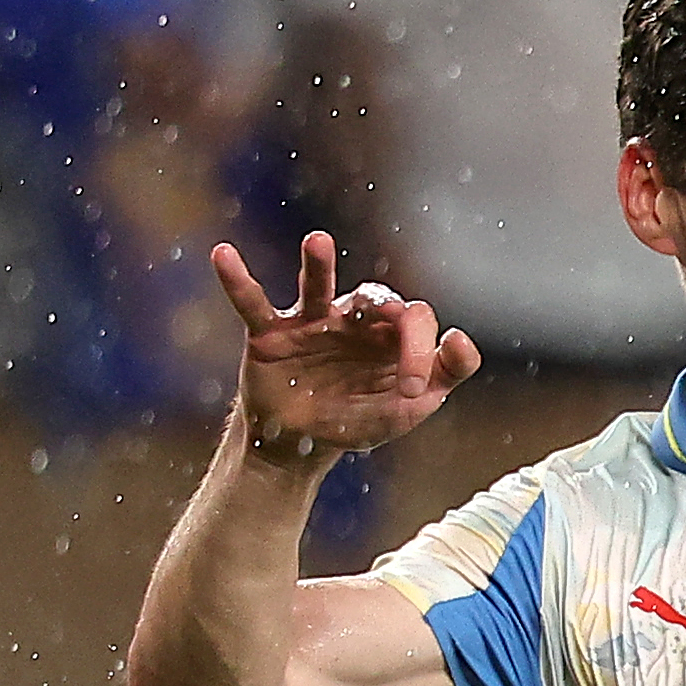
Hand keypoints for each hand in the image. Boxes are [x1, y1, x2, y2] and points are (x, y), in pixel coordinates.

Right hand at [208, 231, 478, 467]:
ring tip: (319, 241)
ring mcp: (311, 323)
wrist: (302, 444)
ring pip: (317, 286)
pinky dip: (237, 280)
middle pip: (377, 300)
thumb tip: (462, 340)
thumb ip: (442, 377)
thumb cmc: (359, 419)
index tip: (415, 389)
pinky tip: (223, 254)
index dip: (424, 350)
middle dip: (392, 316)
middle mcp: (354, 320)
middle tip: (395, 320)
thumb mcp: (408, 409)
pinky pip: (252, 302)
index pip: (417, 321)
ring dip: (319, 264)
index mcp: (391, 335)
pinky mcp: (270, 333)